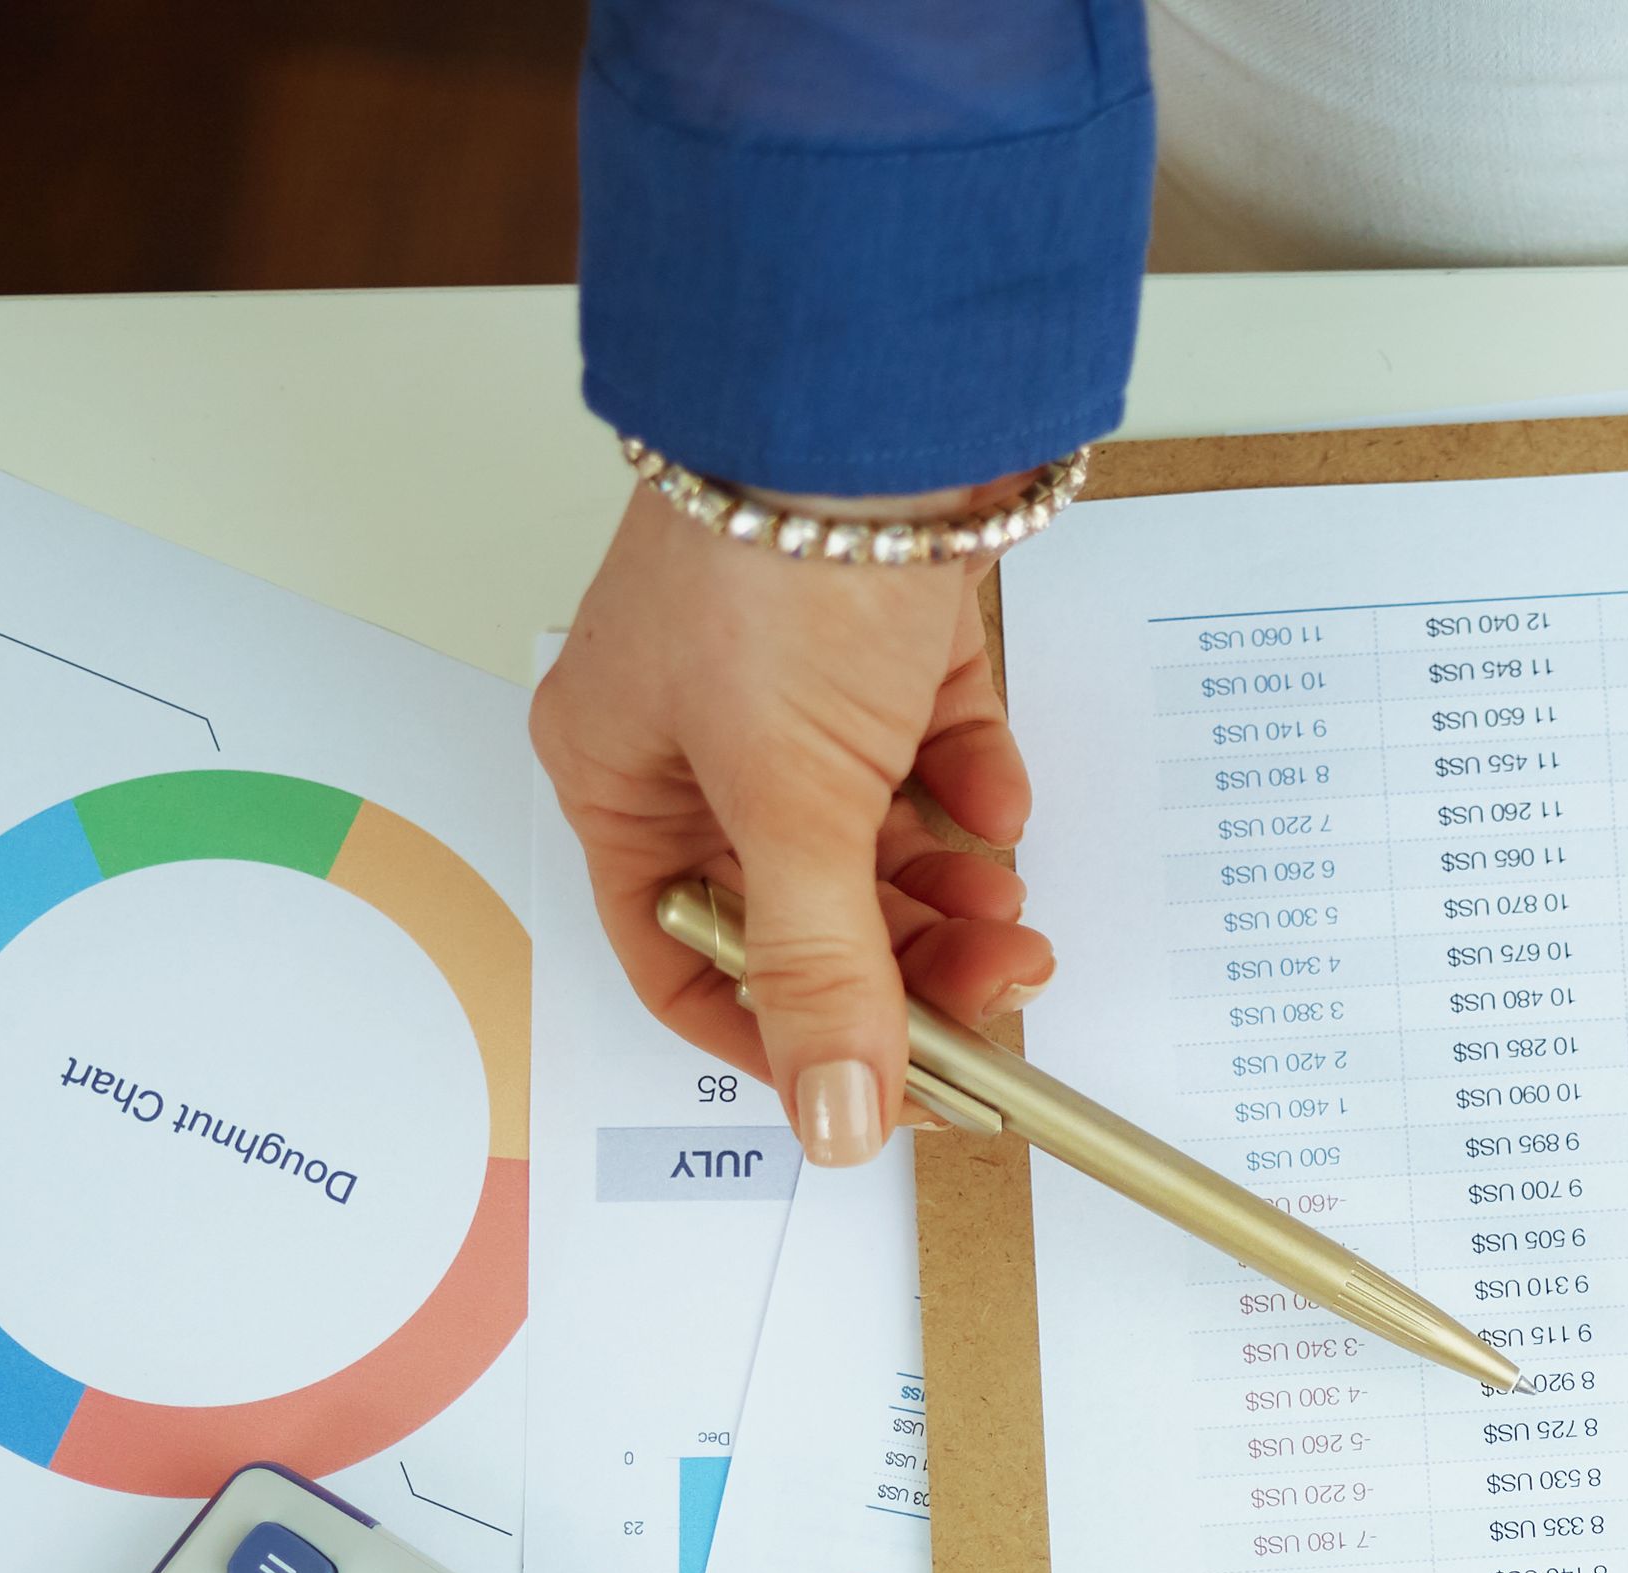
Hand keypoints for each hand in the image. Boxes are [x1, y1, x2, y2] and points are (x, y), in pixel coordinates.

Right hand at [532, 481, 1055, 1163]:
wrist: (872, 399)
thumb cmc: (775, 569)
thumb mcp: (791, 806)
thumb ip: (820, 973)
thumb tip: (833, 1118)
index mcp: (619, 778)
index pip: (684, 959)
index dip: (781, 1037)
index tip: (885, 1087)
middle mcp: (695, 741)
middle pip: (798, 912)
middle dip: (901, 964)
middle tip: (997, 989)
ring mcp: (791, 691)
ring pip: (875, 846)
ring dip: (947, 892)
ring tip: (1008, 904)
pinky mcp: (880, 646)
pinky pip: (930, 759)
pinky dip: (970, 790)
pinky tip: (994, 790)